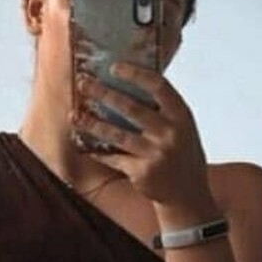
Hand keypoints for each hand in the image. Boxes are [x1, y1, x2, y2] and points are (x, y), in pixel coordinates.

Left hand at [72, 61, 213, 210]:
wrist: (187, 195)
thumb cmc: (182, 155)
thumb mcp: (183, 128)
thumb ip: (165, 110)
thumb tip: (134, 82)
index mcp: (182, 116)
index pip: (159, 86)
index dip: (135, 74)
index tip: (114, 67)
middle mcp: (169, 133)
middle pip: (131, 108)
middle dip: (103, 93)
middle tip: (82, 83)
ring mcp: (155, 154)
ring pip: (116, 134)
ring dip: (92, 124)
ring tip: (74, 116)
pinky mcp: (141, 172)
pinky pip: (113, 158)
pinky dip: (97, 152)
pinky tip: (84, 145)